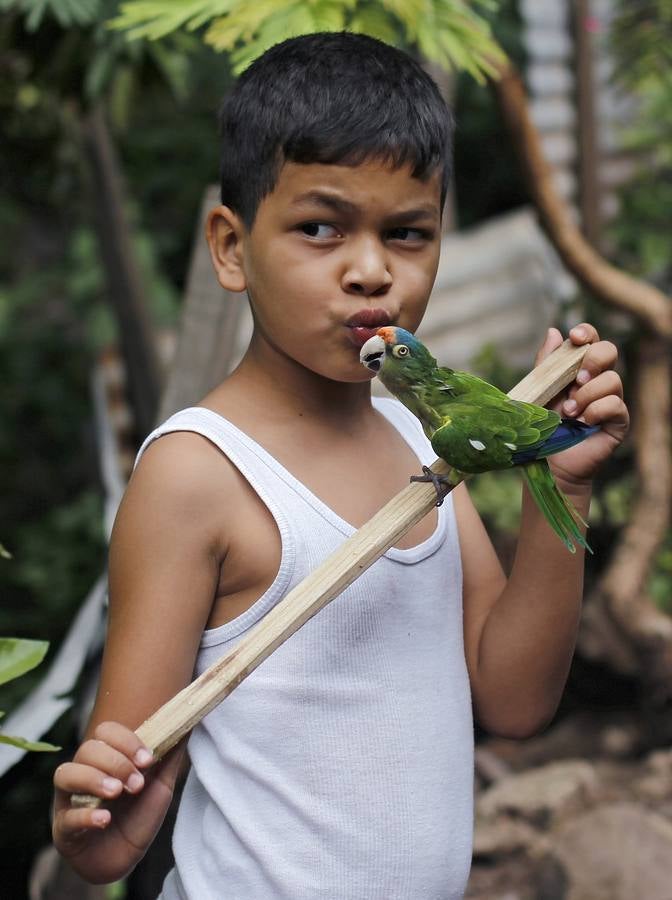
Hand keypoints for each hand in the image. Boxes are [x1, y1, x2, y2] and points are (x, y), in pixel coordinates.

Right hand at [52, 721, 184, 883]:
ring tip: (117, 792)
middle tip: (137, 784)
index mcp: (106, 759)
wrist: (124, 859)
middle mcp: (84, 773)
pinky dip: (85, 815)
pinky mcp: (64, 830)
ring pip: (66, 774)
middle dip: (116, 762)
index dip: (126, 740)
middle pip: (87, 749)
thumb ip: (170, 755)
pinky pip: (66, 817)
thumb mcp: (160, 785)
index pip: (106, 732)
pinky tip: (105, 819)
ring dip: (94, 779)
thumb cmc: (138, 817)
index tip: (147, 760)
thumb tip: (188, 722)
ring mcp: (70, 801)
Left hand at [535, 324, 628, 491]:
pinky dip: (597, 410)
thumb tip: (554, 331)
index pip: (591, 340)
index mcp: (577, 370)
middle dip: (593, 360)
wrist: (547, 463)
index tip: (575, 337)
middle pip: (609, 351)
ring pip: (612, 380)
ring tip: (569, 413)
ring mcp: (609, 401)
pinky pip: (616, 405)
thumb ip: (546, 364)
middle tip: (576, 380)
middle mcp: (596, 381)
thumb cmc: (540, 428)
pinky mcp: (618, 422)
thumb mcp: (538, 392)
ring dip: (587, 394)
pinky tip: (583, 423)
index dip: (587, 332)